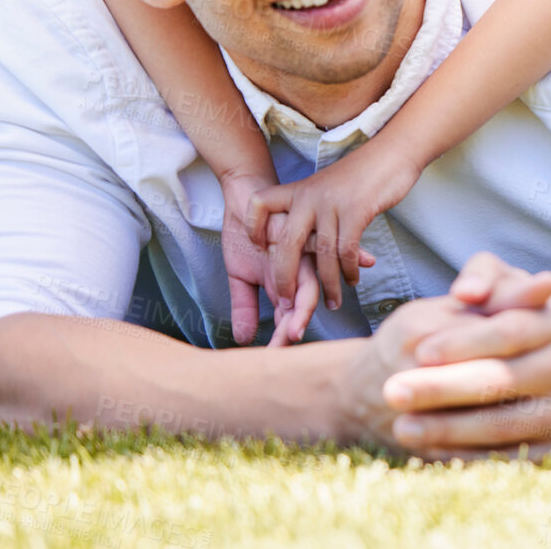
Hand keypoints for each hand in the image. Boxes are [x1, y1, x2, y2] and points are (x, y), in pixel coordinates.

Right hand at [218, 177, 318, 346]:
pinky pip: (309, 242)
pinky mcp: (297, 225)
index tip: (274, 357)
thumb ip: (245, 306)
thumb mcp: (241, 276)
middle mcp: (300, 267)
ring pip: (308, 276)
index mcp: (289, 282)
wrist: (246, 194)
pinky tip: (297, 268)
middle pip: (306, 299)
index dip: (284, 335)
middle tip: (288, 342)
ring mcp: (300, 247)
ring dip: (303, 300)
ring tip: (295, 322)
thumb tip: (244, 339)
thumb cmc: (247, 235)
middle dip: (296, 323)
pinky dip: (306, 258)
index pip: (291, 315)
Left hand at [247, 140, 421, 311]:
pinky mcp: (357, 210)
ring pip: (323, 254)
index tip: (259, 248)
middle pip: (286, 243)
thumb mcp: (325, 187)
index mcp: (298, 189)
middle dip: (285, 279)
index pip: (259, 203)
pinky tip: (352, 280)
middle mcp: (310, 196)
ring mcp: (333, 203)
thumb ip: (311, 208)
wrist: (392, 152)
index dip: (252, 227)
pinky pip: (347, 250)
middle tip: (288, 302)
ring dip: (327, 284)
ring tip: (332, 302)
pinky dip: (349, 271)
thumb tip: (301, 237)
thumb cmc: (361, 174)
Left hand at [381, 253, 550, 456]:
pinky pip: (512, 458)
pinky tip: (432, 449)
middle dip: (443, 388)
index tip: (420, 351)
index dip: (465, 342)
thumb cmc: (531, 324)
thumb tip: (466, 291)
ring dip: (449, 430)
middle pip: (503, 380)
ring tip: (403, 428)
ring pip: (505, 426)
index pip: (510, 330)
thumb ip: (487, 275)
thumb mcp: (515, 289)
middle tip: (393, 392)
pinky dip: (469, 456)